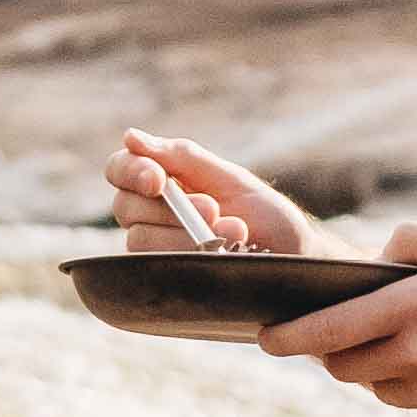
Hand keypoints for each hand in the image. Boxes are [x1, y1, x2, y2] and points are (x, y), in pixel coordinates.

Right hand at [105, 130, 310, 255]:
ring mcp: (160, 249)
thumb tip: (130, 137)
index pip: (120, 170)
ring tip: (235, 232)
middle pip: (125, 206)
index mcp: (163, 182)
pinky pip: (160, 266)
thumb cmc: (264, 214)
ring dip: (187, 234)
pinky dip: (194, 255)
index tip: (157, 179)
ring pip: (141, 239)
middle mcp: (152, 215)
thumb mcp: (228, 177)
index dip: (130, 171)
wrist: (296, 257)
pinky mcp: (171, 279)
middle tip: (214, 208)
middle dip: (170, 208)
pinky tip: (226, 252)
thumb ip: (182, 157)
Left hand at [287, 220, 416, 416]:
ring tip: (415, 342)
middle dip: (333, 350)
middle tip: (342, 333)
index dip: (288, 336)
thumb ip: (416, 242)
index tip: (265, 337)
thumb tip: (373, 261)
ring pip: (376, 387)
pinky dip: (416, 387)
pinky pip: (412, 406)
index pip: (329, 329)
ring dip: (378, 368)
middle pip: (343, 365)